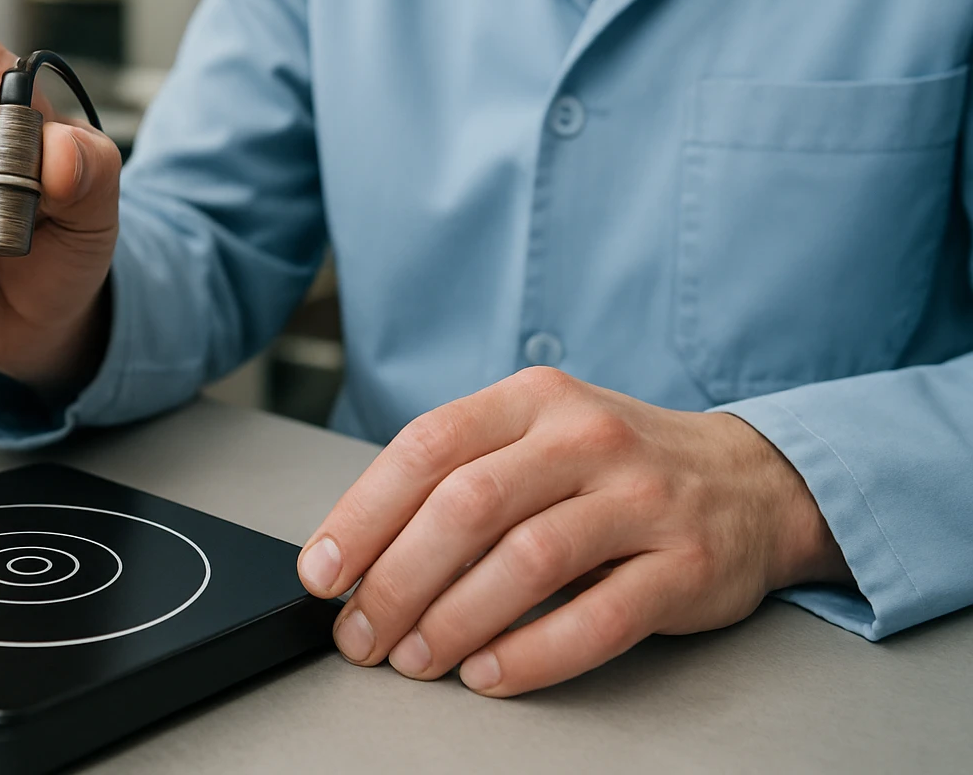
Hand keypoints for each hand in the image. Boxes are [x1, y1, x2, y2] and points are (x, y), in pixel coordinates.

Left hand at [297, 367, 850, 695]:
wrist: (750, 480)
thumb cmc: (613, 467)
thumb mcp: (535, 437)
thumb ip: (458, 476)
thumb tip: (357, 552)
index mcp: (532, 398)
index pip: (427, 446)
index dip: (363, 513)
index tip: (321, 571)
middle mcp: (585, 436)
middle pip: (468, 504)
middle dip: (397, 579)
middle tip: (361, 635)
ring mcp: (642, 497)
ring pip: (528, 559)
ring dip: (455, 620)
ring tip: (415, 659)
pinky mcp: (687, 563)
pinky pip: (600, 616)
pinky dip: (534, 652)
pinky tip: (490, 673)